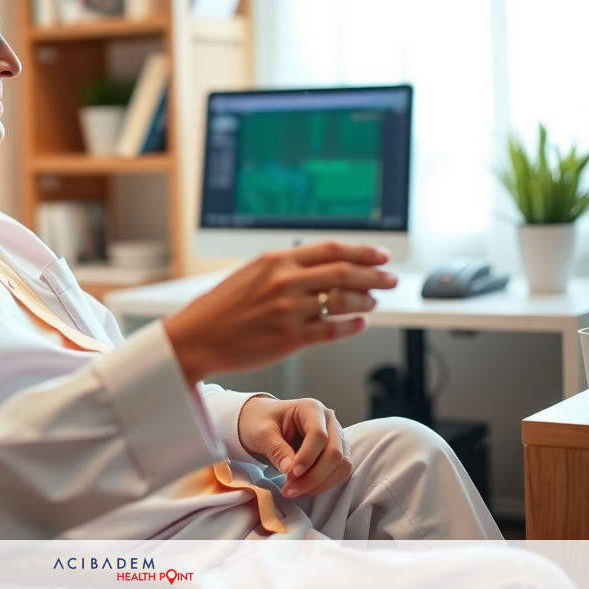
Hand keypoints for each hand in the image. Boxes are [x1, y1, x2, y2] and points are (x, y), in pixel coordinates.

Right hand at [163, 241, 396, 383]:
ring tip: (374, 302)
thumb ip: (285, 266)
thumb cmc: (221, 307)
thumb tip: (322, 264)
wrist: (197, 337)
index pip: (332, 249)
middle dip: (375, 274)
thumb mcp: (251, 273)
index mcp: (276, 260)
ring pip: (342, 302)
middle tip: (391, 278)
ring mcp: (288, 310)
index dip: (363, 251)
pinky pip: (331, 330)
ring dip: (365, 300)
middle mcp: (284, 281)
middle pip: (345, 272)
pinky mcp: (289, 339)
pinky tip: (360, 323)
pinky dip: (351, 326)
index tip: (382, 255)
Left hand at [237, 396, 351, 497]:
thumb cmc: (260, 421)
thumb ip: (276, 449)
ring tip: (294, 490)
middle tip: (289, 490)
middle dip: (314, 476)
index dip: (307, 458)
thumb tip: (290, 470)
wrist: (261, 422)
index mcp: (311, 408)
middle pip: (334, 452)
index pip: (319, 435)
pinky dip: (323, 484)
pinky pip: (339, 472)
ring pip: (341, 465)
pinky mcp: (335, 452)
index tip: (289, 474)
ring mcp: (335, 437)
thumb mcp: (261, 432)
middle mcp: (329, 421)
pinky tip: (303, 488)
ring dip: (320, 483)